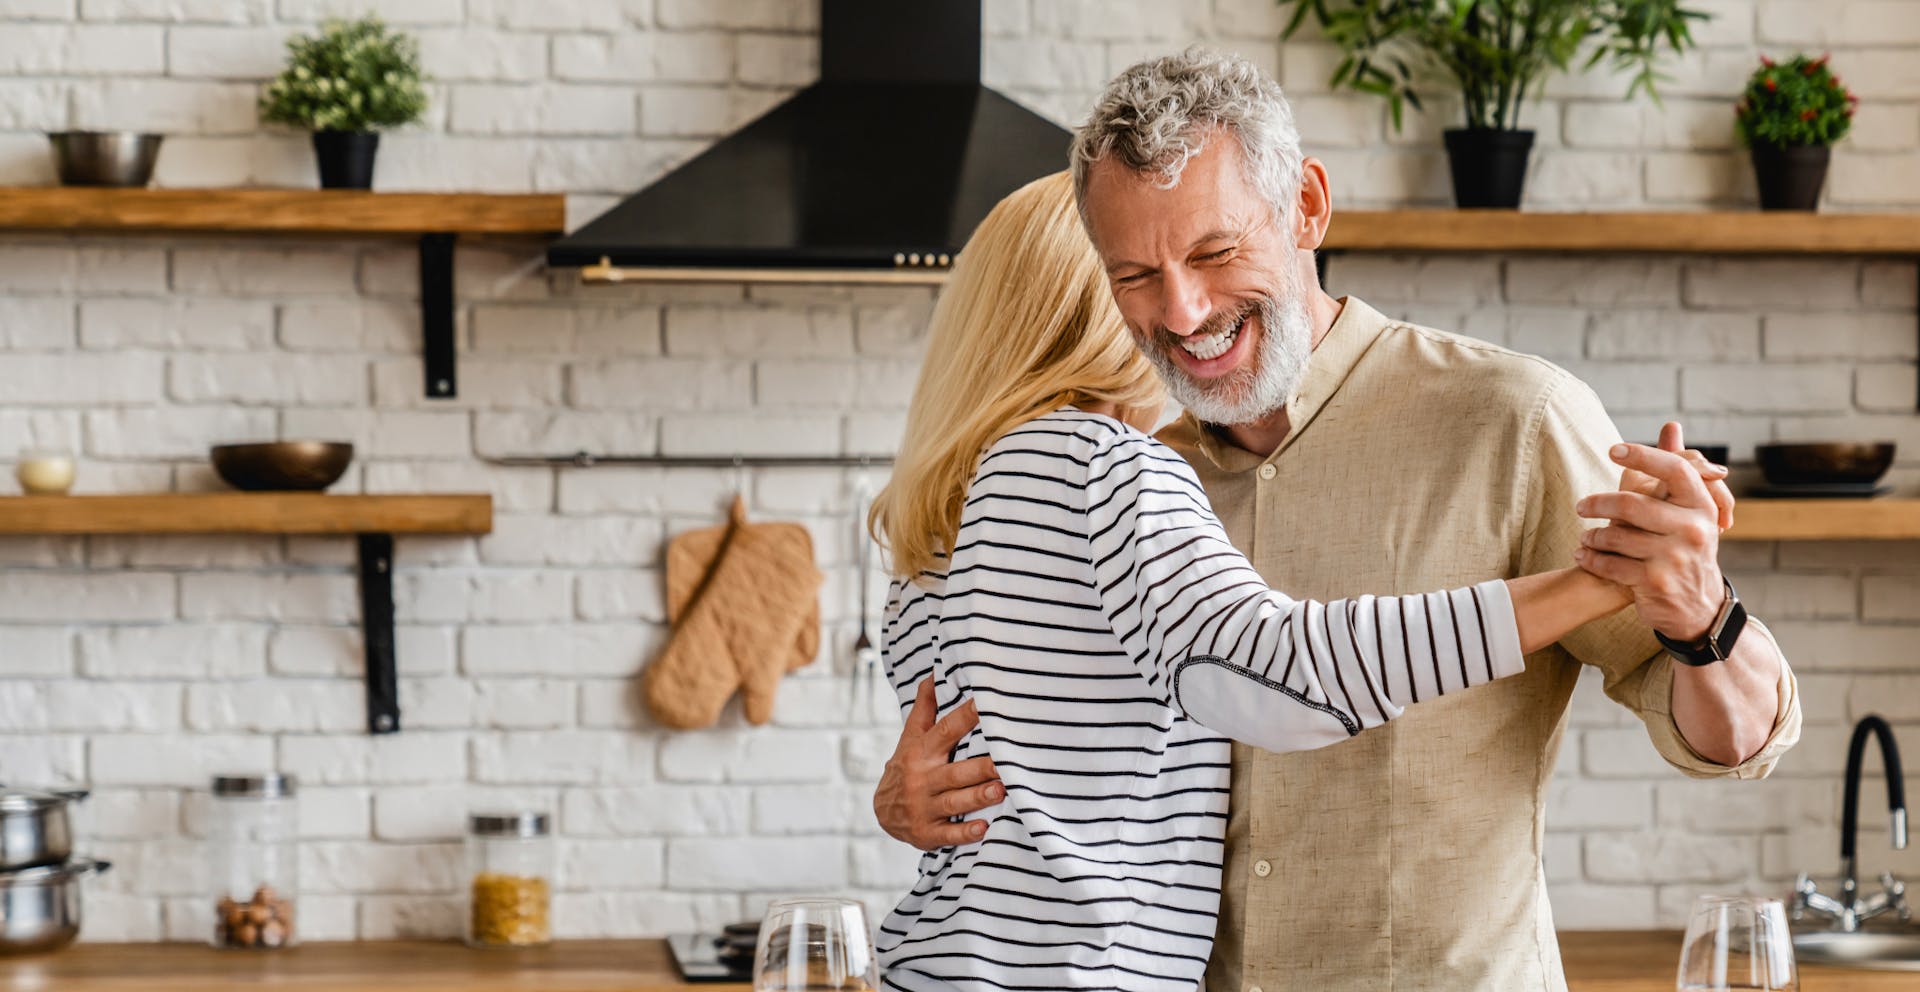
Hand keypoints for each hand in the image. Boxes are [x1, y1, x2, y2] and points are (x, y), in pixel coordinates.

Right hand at [872, 677, 1002, 849]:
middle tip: (1006, 763)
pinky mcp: (927, 833)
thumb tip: (933, 673)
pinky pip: (948, 834)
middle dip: (980, 768)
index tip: (985, 704)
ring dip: (978, 797)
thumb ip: (925, 708)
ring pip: (954, 802)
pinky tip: (983, 829)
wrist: (882, 812)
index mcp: (922, 753)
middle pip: (955, 772)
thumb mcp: (911, 738)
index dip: (965, 717)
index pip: (945, 731)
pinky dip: (964, 833)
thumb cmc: (907, 767)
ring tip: (1001, 791)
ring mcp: (924, 807)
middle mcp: (922, 779)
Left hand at [1573, 426, 1729, 641]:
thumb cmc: (1686, 548)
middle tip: (1581, 506)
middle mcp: (1693, 530)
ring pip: (1616, 535)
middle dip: (1598, 504)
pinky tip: (1583, 557)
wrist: (1698, 608)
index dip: (1644, 455)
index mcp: (1702, 507)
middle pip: (1632, 504)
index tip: (1613, 449)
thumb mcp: (1689, 512)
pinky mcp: (1655, 581)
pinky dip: (1591, 559)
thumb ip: (1677, 468)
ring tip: (1585, 538)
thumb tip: (1671, 426)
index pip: (1675, 469)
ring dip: (1592, 537)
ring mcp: (1675, 557)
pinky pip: (1609, 564)